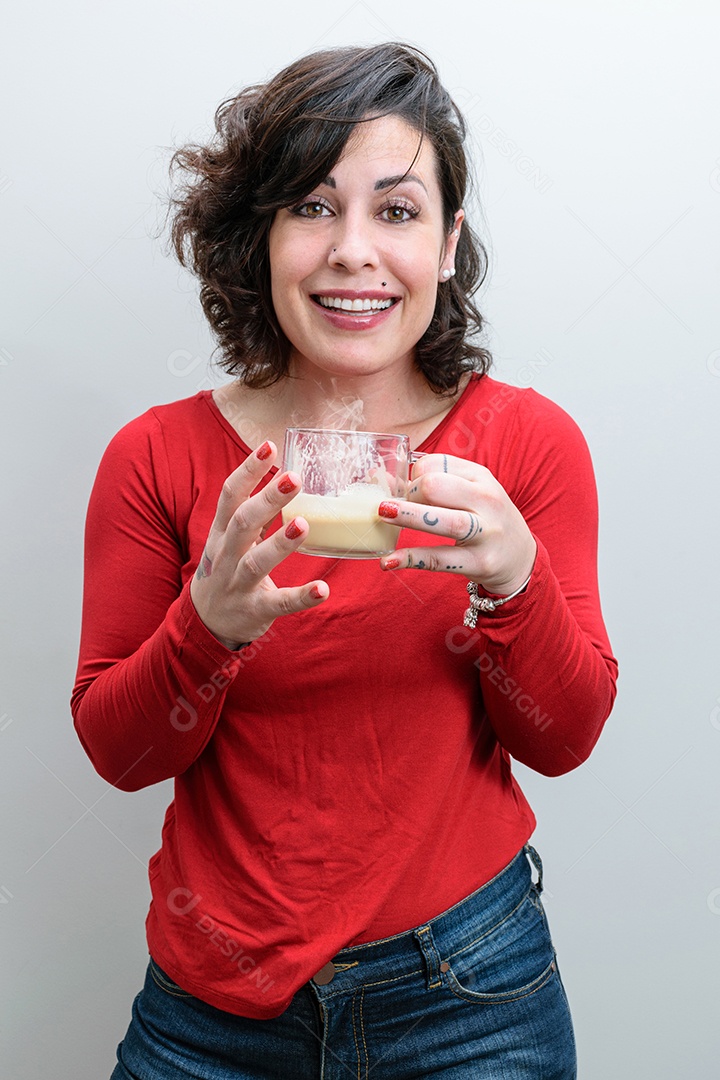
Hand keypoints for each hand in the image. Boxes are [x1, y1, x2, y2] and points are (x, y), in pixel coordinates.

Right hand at [190, 441, 328, 648]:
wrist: (205, 622)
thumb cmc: (226, 568)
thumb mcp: (229, 538)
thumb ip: (253, 511)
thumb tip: (287, 475)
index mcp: (221, 532)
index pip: (230, 496)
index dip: (248, 470)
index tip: (269, 446)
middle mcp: (226, 555)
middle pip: (244, 523)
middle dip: (268, 500)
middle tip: (295, 477)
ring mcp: (239, 584)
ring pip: (256, 562)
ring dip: (280, 544)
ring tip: (304, 525)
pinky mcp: (255, 609)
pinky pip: (279, 603)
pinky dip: (301, 597)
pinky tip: (323, 589)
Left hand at [377, 453, 536, 594]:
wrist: (521, 559)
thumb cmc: (485, 520)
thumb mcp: (469, 494)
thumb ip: (432, 484)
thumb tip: (380, 478)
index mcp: (481, 477)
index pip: (437, 463)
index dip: (413, 474)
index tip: (406, 490)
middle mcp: (486, 501)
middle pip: (436, 486)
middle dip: (408, 494)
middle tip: (394, 507)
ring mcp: (485, 533)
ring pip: (443, 520)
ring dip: (408, 516)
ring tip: (383, 514)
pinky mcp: (479, 563)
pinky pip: (440, 559)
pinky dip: (412, 559)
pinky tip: (389, 561)